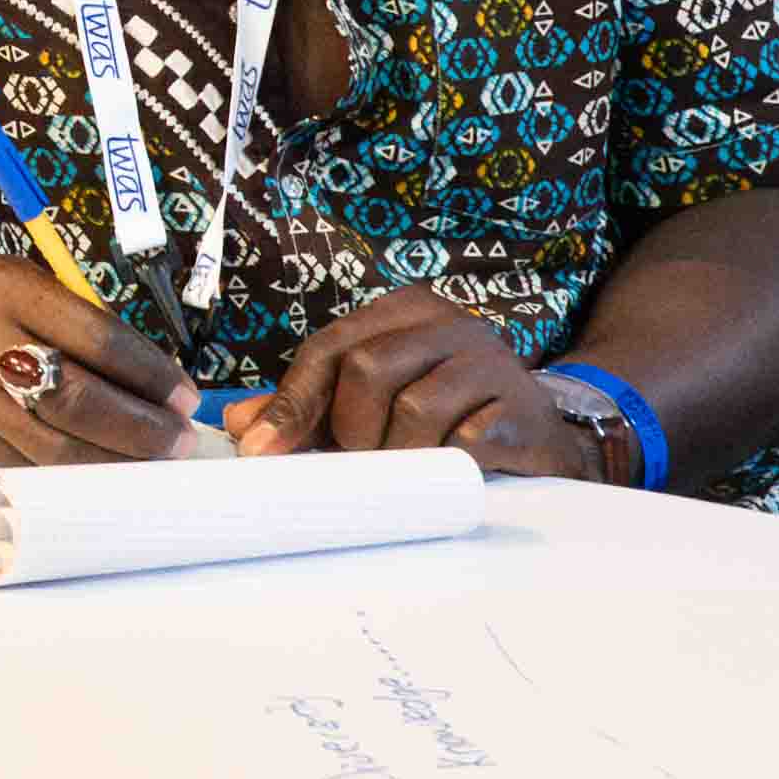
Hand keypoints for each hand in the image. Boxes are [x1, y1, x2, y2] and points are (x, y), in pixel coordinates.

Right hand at [0, 257, 194, 467]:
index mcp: (9, 291)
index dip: (150, 373)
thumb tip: (147, 376)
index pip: (96, 337)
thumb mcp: (16, 282)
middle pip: (78, 397)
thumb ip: (74, 319)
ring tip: (153, 463)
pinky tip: (102, 468)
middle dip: (140, 427)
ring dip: (114, 459)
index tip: (184, 396)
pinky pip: (28, 462)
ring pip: (55, 444)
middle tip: (179, 441)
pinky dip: (72, 471)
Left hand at [229, 286, 599, 477]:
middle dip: (351, 429)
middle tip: (364, 459)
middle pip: (366, 369)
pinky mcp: (520, 407)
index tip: (261, 450)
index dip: (292, 402)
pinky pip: (463, 442)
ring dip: (398, 453)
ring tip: (409, 465)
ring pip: (413, 408)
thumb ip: (310, 408)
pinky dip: (445, 465)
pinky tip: (452, 467)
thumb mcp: (375, 402)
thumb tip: (239, 424)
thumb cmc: (446, 414)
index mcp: (404, 310)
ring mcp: (490, 360)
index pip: (329, 347)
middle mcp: (448, 322)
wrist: (539, 437)